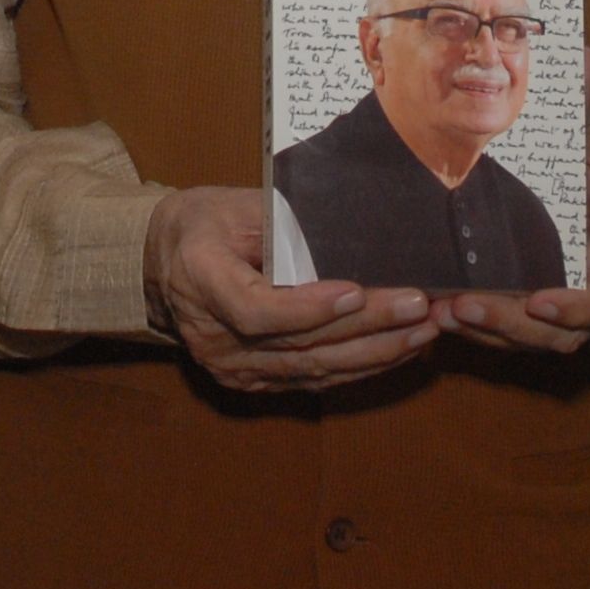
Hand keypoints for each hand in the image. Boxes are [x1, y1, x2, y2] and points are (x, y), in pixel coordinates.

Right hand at [144, 186, 436, 392]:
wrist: (163, 263)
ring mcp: (232, 367)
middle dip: (368, 326)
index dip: (308, 308)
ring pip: (313, 368)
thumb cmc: (207, 222)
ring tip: (426, 330)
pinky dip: (360, 366)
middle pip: (299, 343)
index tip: (356, 293)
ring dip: (377, 352)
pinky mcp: (252, 382)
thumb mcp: (238, 205)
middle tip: (421, 306)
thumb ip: (287, 225)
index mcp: (201, 279)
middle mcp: (213, 336)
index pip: (256, 310)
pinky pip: (313, 380)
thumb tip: (358, 229)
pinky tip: (399, 350)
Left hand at [437, 63, 589, 355]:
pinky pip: (512, 332)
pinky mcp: (539, 310)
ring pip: (532, 341)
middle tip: (463, 306)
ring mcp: (570, 308)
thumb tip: (585, 56)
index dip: (578, 308)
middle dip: (512, 326)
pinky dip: (477, 328)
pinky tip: (434, 311)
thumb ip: (587, 108)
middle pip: (561, 334)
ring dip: (486, 332)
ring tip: (439, 312)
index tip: (541, 302)